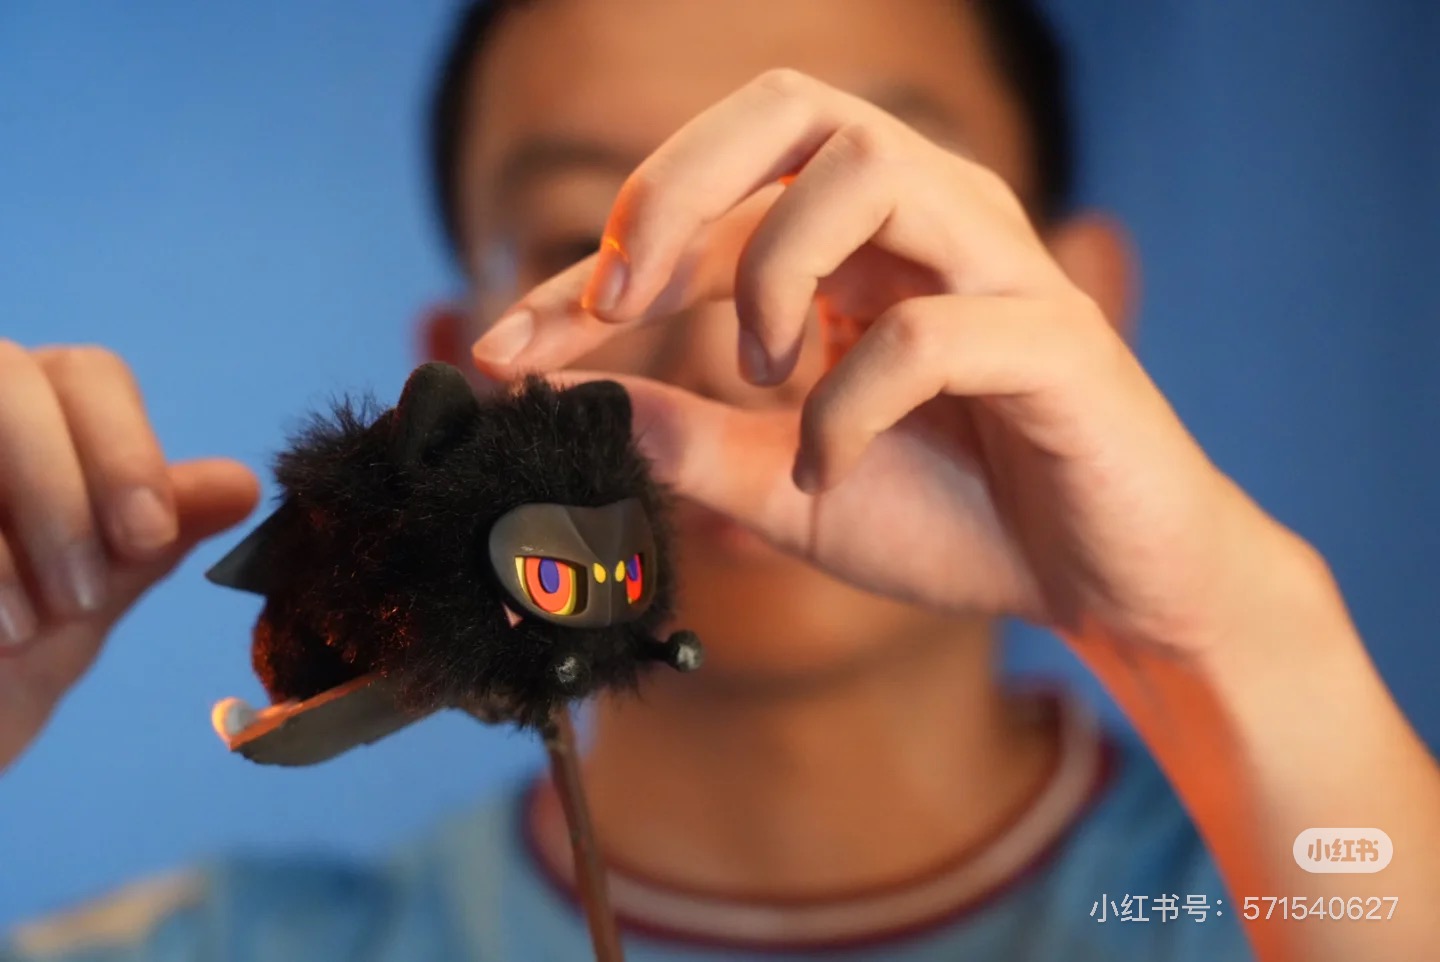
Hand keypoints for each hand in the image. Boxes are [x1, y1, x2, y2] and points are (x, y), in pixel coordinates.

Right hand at [0, 343, 257, 772]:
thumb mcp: (76, 609)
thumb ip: (144, 542)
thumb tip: (243, 484)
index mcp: (27, 416)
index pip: (88, 375)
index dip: (124, 450)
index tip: (148, 540)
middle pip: (15, 378)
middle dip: (64, 491)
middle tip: (86, 597)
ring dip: (8, 530)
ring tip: (25, 635)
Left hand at [471, 69, 1319, 656]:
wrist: (1104, 585)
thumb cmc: (959, 517)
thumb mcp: (786, 486)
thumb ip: (691, 443)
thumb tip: (574, 411)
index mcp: (859, 245)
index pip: (708, 207)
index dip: (590, 269)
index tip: (506, 353)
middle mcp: (928, 223)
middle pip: (793, 109)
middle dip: (675, 187)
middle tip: (613, 300)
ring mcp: (998, 268)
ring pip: (868, 170)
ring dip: (776, 272)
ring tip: (762, 376)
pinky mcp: (1058, 340)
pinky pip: (932, 331)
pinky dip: (851, 404)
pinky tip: (828, 470)